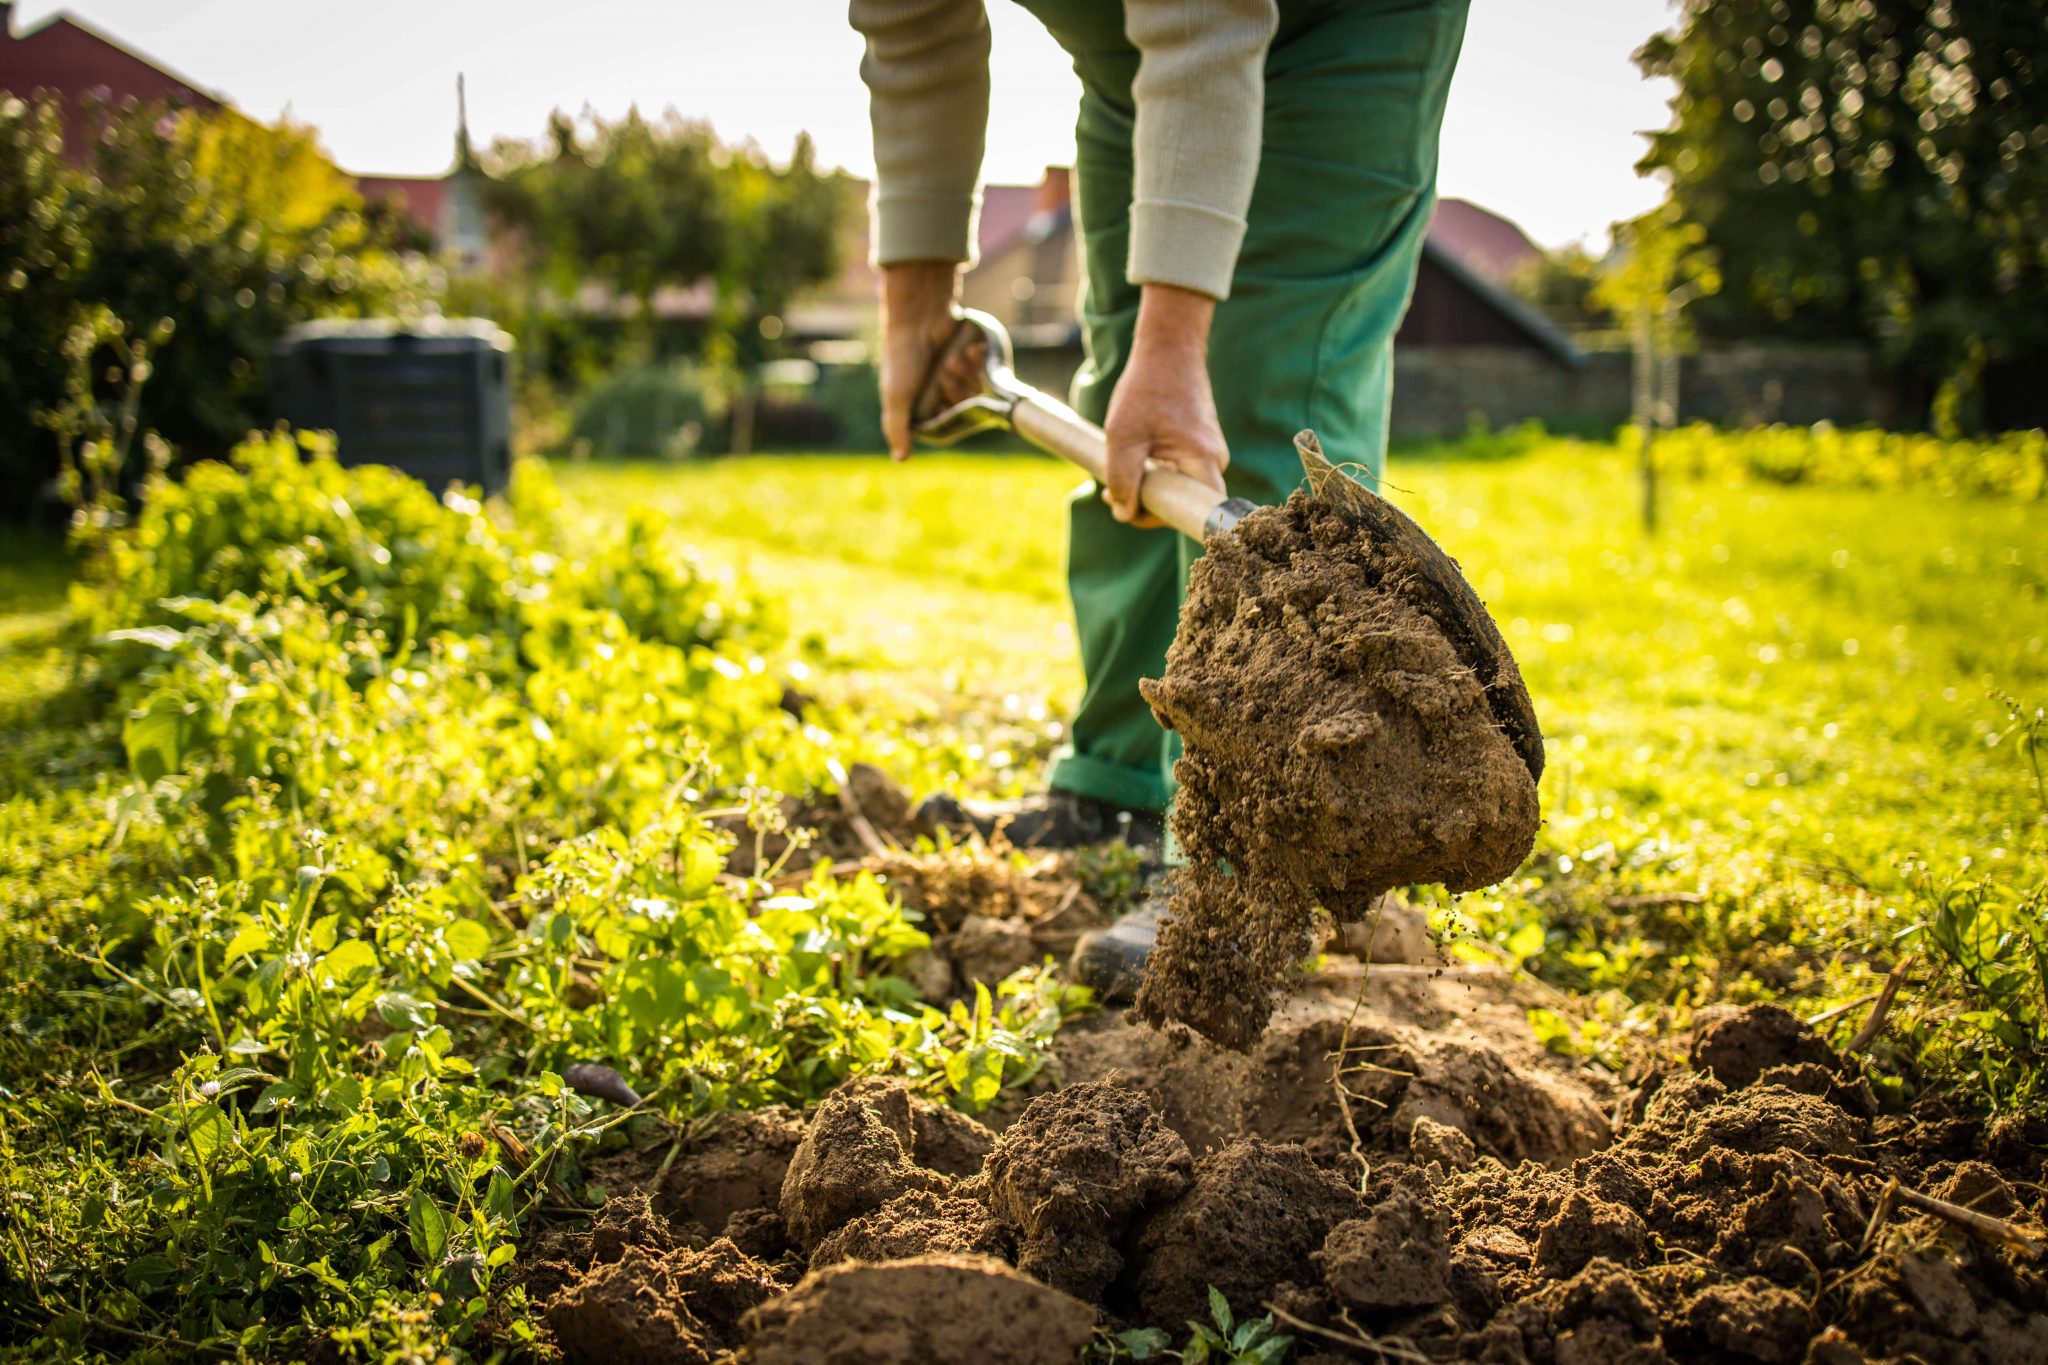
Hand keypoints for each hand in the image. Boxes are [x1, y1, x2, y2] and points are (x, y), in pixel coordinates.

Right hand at [878, 261, 973, 459]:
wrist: (917, 317)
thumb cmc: (902, 359)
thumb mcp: (896, 397)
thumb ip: (897, 428)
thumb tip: (900, 459)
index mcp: (923, 410)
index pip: (948, 425)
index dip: (951, 413)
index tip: (943, 398)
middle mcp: (941, 397)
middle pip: (965, 408)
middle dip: (957, 390)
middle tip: (943, 372)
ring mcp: (958, 379)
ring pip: (977, 390)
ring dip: (967, 374)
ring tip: (952, 357)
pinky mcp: (971, 362)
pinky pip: (985, 371)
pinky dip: (979, 360)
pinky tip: (972, 349)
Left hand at [1101, 284, 1227, 525]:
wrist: (1169, 349)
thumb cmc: (1146, 389)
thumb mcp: (1123, 437)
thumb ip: (1122, 480)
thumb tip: (1125, 515)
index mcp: (1204, 460)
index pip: (1194, 513)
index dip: (1161, 521)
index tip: (1132, 513)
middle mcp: (1216, 461)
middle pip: (1182, 504)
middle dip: (1146, 504)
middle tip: (1111, 492)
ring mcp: (1210, 454)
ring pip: (1177, 488)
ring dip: (1147, 486)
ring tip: (1119, 467)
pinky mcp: (1200, 447)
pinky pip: (1179, 474)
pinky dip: (1155, 472)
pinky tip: (1135, 457)